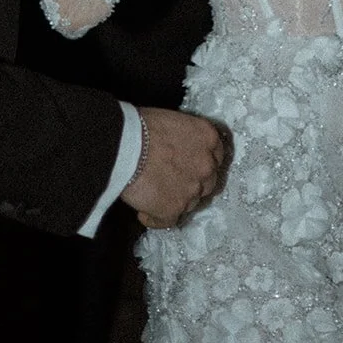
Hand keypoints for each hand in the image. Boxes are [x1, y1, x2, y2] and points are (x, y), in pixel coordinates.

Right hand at [122, 107, 228, 228]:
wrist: (126, 146)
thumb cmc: (142, 127)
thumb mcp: (174, 121)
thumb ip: (187, 138)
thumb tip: (180, 149)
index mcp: (208, 137)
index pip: (216, 155)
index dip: (202, 162)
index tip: (191, 165)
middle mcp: (207, 165)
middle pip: (207, 182)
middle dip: (193, 183)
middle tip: (173, 181)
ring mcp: (193, 190)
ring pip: (190, 202)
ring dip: (176, 200)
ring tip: (155, 196)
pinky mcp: (175, 209)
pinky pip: (169, 220)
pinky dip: (156, 219)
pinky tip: (144, 213)